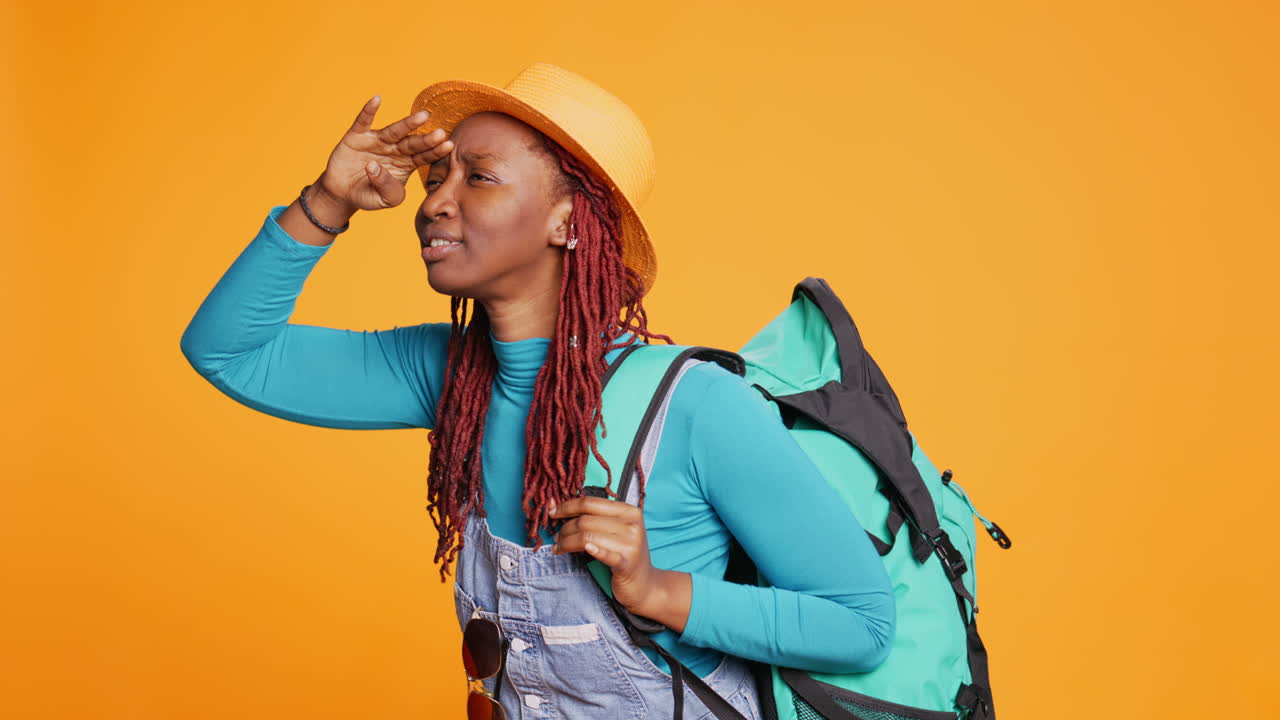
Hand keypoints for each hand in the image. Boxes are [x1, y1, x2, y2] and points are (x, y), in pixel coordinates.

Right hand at [315, 96, 453, 213]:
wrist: (343, 193)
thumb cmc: (369, 195)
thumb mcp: (384, 200)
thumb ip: (388, 188)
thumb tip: (375, 167)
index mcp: (406, 164)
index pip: (423, 157)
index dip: (435, 151)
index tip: (448, 145)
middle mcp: (394, 149)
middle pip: (413, 143)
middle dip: (426, 139)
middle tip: (440, 133)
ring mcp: (377, 141)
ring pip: (394, 131)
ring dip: (408, 124)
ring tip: (423, 116)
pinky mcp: (357, 136)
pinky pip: (364, 121)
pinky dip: (369, 110)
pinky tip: (377, 99)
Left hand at [550, 496, 691, 632]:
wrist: (645, 585)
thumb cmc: (624, 555)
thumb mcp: (615, 531)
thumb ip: (593, 517)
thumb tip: (554, 505)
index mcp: (629, 511)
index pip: (590, 503)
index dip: (567, 507)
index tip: (552, 513)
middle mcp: (632, 524)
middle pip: (586, 520)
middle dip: (565, 529)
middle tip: (557, 538)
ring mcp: (632, 544)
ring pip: (587, 536)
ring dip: (567, 543)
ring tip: (560, 548)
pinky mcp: (627, 563)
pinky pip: (604, 554)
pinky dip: (592, 550)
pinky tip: (584, 550)